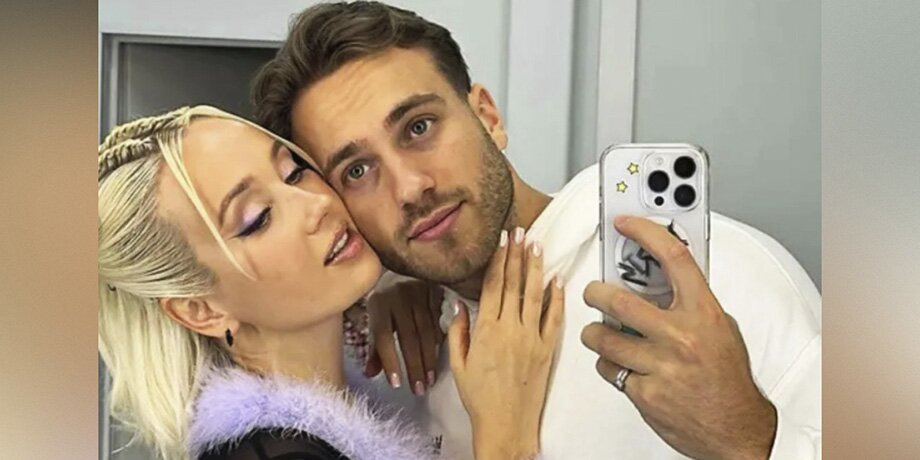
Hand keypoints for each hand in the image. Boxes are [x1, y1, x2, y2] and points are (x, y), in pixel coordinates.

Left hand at [364, 278, 443, 395]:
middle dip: (414, 366)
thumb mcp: (376, 318)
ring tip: (430, 380)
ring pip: (426, 332)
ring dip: (429, 359)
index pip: (383, 336)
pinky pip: (439, 322)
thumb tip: (370, 374)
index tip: (397, 384)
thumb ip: (374, 347)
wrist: (404, 267)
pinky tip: (440, 360)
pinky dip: (439, 344)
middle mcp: (398, 296)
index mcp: (378, 303)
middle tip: (419, 389)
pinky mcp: (435, 291)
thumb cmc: (387, 301)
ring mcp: (418, 292)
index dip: (390, 360)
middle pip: (408, 337)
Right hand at [449, 228, 564, 459]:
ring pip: (535, 295)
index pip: (493, 285)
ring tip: (538, 245)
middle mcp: (510, 329)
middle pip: (514, 284)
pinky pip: (554, 318)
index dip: (499, 259)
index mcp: (486, 330)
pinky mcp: (548, 350)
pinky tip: (558, 280)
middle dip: (518, 254)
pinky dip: (557, 298)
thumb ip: (458, 331)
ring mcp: (532, 338)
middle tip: (521, 230)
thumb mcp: (458, 363)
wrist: (506, 423)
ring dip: (536, 268)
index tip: (502, 239)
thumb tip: (458, 304)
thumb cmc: (479, 397)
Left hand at [581, 216, 775, 459]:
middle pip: (618, 301)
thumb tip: (655, 277)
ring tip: (600, 334)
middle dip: (596, 293)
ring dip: (595, 334)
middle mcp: (680, 337)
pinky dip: (610, 367)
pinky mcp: (644, 394)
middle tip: (593, 293)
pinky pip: (609, 371)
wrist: (737, 430)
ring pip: (603, 338)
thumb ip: (689, 303)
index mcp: (704, 313)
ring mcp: (660, 367)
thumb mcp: (719, 328)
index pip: (673, 258)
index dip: (645, 233)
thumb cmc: (727, 377)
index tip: (625, 223)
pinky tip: (623, 367)